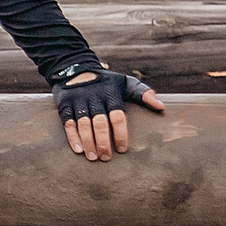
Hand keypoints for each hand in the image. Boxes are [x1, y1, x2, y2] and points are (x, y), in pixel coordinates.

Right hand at [51, 66, 165, 160]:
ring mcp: (78, 100)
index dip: (120, 134)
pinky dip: (73, 137)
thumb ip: (143, 93)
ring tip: (94, 157)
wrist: (74, 68)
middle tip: (107, 157)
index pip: (117, 116)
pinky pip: (68, 123)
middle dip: (103, 142)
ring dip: (89, 143)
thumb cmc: (105, 81)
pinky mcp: (65, 104)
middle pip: (100, 123)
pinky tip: (78, 150)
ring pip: (83, 124)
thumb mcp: (125, 82)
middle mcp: (94, 97)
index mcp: (110, 93)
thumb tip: (161, 107)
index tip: (122, 149)